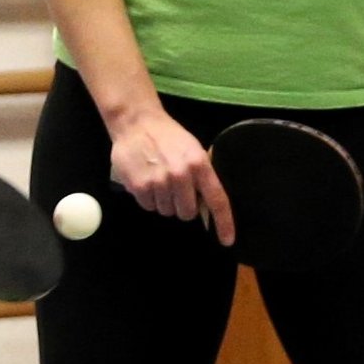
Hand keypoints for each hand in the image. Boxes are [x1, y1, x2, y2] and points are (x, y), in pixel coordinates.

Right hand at [108, 109, 235, 245]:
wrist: (136, 122)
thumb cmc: (168, 136)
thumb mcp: (192, 149)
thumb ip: (201, 175)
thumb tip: (206, 204)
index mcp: (199, 164)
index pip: (217, 200)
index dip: (224, 223)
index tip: (227, 240)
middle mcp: (181, 175)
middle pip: (187, 213)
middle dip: (182, 205)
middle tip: (175, 188)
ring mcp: (159, 182)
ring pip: (166, 211)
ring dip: (163, 201)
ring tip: (158, 179)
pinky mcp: (140, 187)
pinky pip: (149, 206)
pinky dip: (148, 198)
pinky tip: (146, 179)